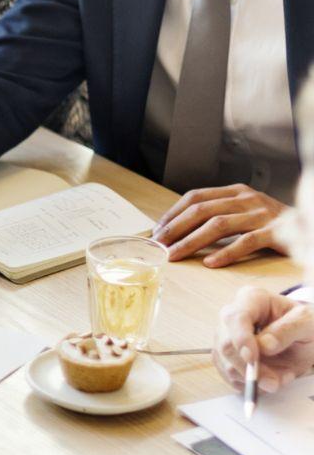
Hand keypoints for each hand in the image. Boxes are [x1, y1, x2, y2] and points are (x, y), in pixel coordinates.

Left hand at [153, 184, 287, 265]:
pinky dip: (226, 253)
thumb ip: (218, 214)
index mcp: (235, 191)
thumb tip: (179, 229)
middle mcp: (247, 198)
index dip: (174, 213)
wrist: (310, 227)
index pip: (196, 197)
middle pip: (202, 210)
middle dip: (176, 228)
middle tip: (159, 244)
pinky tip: (210, 263)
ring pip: (219, 225)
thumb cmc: (272, 224)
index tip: (157, 230)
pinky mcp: (276, 232)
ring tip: (175, 255)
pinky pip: (247, 242)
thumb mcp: (244, 211)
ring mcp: (262, 214)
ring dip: (192, 241)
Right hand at [215, 286, 313, 393]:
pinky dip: (248, 384)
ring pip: (226, 363)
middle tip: (274, 382)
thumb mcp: (308, 324)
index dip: (241, 339)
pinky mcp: (226, 356)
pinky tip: (268, 378)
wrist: (305, 337)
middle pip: (226, 344)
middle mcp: (232, 316)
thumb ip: (288, 330)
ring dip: (253, 379)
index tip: (252, 359)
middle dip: (250, 368)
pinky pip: (229, 375)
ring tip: (281, 377)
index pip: (235, 317)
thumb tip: (264, 346)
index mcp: (251, 299)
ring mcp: (226, 336)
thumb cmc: (305, 325)